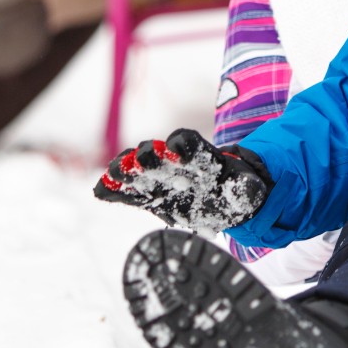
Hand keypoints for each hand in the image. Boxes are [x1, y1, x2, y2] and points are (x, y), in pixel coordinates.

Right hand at [94, 129, 270, 229]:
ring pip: (139, 169)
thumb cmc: (235, 192)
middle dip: (151, 156)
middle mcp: (175, 163)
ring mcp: (159, 179)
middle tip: (142, 160)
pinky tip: (101, 190)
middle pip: (159, 153)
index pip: (190, 143)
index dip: (184, 145)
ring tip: (115, 175)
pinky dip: (115, 190)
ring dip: (127, 171)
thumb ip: (245, 189)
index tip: (179, 149)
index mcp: (202, 157)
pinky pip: (128, 193)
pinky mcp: (148, 197)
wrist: (223, 203)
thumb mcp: (246, 190)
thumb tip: (245, 189)